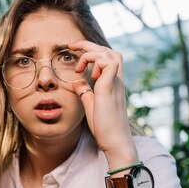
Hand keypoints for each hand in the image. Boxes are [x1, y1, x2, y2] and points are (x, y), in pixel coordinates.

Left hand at [68, 41, 137, 164]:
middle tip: (71, 46)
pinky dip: (96, 62)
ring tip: (79, 64)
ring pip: (110, 53)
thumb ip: (85, 92)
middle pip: (109, 51)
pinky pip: (108, 63)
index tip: (74, 52)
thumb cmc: (104, 127)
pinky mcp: (110, 88)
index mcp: (113, 83)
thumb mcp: (91, 105)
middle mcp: (117, 81)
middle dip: (89, 45)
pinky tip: (86, 74)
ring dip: (92, 52)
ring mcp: (116, 83)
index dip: (91, 51)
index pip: (107, 58)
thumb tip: (76, 81)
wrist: (114, 142)